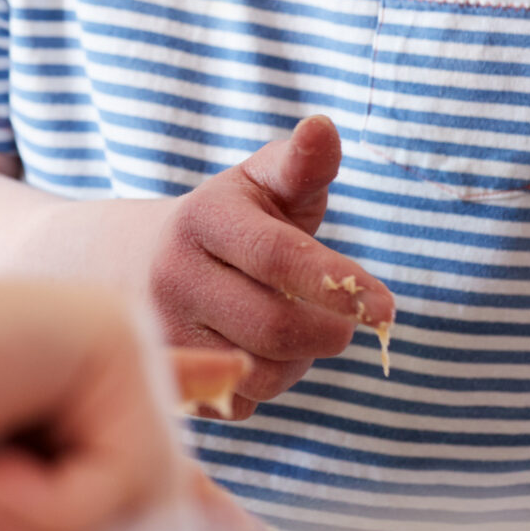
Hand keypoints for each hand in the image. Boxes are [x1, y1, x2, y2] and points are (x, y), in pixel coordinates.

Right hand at [147, 116, 393, 416]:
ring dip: (301, 360)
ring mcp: (164, 331)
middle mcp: (172, 276)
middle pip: (275, 327)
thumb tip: (323, 127)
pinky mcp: (170, 378)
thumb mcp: (263, 183)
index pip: (279, 257)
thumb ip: (302, 164)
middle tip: (346, 322)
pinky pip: (244, 403)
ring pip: (263, 372)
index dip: (340, 284)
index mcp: (202, 219)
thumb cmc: (234, 220)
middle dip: (329, 330)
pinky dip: (269, 384)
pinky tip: (259, 352)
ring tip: (294, 327)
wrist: (141, 262)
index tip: (389, 309)